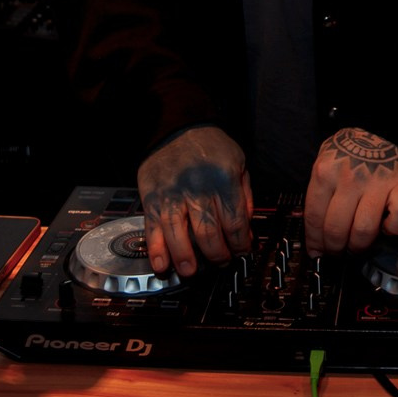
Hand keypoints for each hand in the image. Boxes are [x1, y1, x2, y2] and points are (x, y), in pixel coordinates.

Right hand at [138, 125, 252, 277]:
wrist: (178, 126)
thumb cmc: (210, 146)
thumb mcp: (238, 163)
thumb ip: (244, 196)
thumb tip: (245, 230)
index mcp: (223, 180)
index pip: (234, 223)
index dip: (239, 244)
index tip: (240, 252)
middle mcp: (198, 188)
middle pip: (208, 234)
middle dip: (217, 255)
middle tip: (219, 262)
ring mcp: (173, 194)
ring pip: (179, 235)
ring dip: (186, 259)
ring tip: (191, 271)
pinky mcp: (152, 197)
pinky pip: (153, 228)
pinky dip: (156, 249)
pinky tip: (162, 264)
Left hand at [303, 128, 397, 256]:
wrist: (388, 127)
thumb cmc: (356, 148)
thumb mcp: (328, 159)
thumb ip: (321, 189)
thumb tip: (315, 231)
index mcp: (326, 172)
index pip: (314, 217)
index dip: (315, 242)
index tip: (318, 252)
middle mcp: (349, 178)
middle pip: (337, 230)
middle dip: (336, 249)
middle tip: (339, 252)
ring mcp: (377, 183)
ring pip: (363, 231)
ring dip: (360, 246)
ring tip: (359, 245)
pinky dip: (393, 229)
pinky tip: (387, 226)